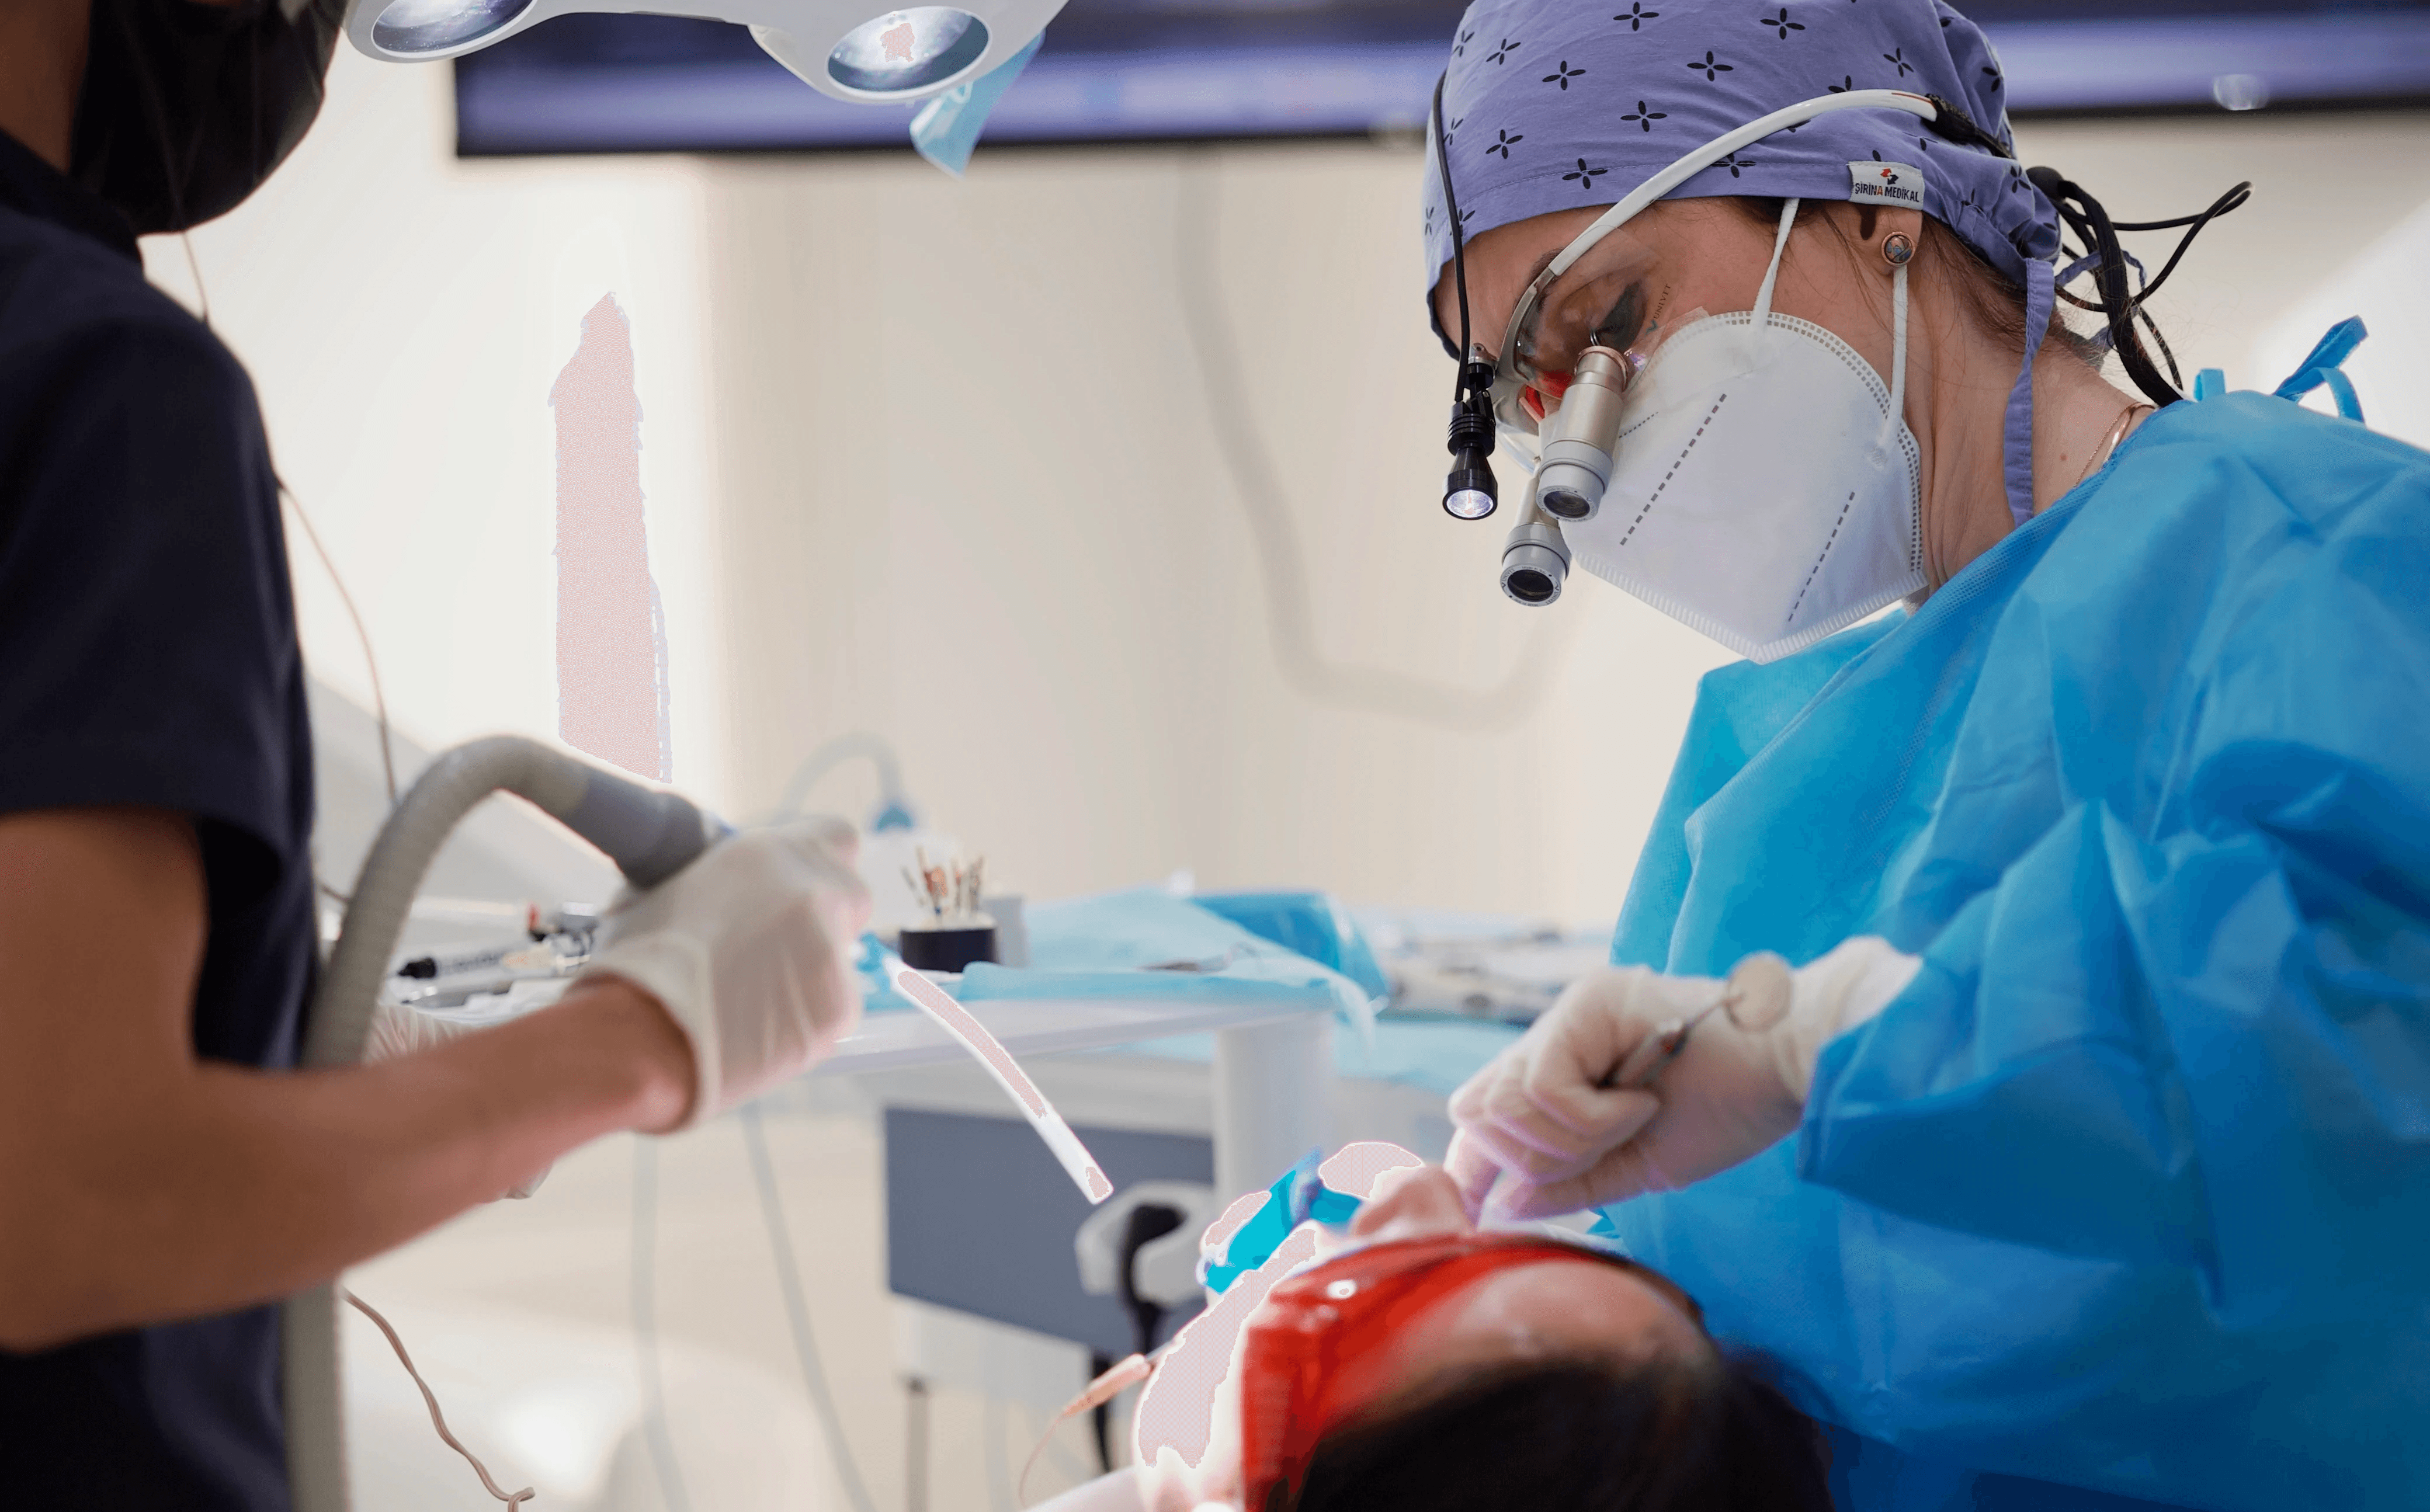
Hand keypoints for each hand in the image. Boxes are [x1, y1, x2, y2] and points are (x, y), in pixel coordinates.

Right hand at [581, 816, 872, 1129]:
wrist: (638, 1035)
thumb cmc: (640, 963)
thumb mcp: (677, 888)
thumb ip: (731, 880)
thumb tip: (738, 887)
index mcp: (770, 855)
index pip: (839, 838)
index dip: (822, 865)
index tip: (805, 887)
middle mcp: (812, 895)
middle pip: (852, 897)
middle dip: (825, 919)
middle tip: (779, 949)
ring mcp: (831, 952)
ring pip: (840, 959)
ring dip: (809, 974)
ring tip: (749, 1000)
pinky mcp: (839, 1008)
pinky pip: (833, 1008)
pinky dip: (804, 1019)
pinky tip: (758, 1029)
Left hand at [1445, 940, 1919, 1218]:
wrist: (1792, 1068)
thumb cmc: (1728, 1111)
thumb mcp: (1635, 1163)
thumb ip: (1570, 1181)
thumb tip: (1502, 1205)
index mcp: (1564, 1063)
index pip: (1483, 1112)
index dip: (1473, 1165)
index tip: (1482, 1213)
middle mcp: (1555, 1030)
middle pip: (1477, 1111)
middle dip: (1535, 1158)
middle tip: (1608, 1146)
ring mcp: (1568, 1011)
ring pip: (1504, 1104)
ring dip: (1572, 1138)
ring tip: (1635, 1119)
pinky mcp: (1587, 1003)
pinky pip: (1545, 1089)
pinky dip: (1595, 1118)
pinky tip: (1644, 1103)